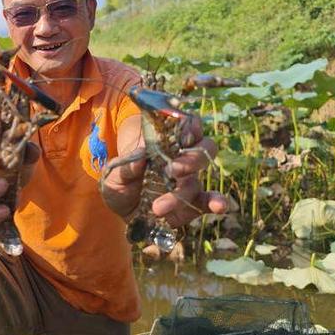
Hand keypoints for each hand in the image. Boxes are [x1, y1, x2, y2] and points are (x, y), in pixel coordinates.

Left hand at [102, 114, 225, 225]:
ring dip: (181, 193)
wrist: (120, 209)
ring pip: (197, 181)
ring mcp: (188, 182)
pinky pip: (207, 201)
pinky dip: (216, 202)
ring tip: (158, 207)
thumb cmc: (120, 182)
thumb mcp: (114, 173)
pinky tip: (220, 206)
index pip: (187, 125)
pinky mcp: (192, 204)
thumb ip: (126, 166)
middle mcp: (182, 159)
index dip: (190, 126)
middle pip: (201, 150)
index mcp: (165, 143)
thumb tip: (141, 156)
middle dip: (190, 159)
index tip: (183, 135)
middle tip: (172, 170)